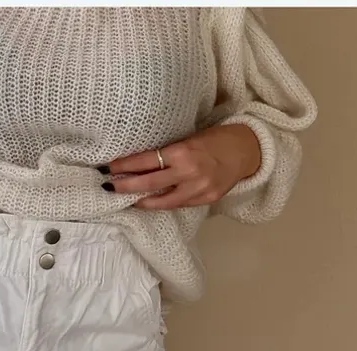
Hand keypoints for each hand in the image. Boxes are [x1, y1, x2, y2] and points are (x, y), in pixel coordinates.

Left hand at [101, 124, 261, 209]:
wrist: (247, 150)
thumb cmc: (216, 139)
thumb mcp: (190, 139)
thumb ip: (169, 152)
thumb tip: (141, 162)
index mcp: (183, 152)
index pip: (147, 160)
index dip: (126, 165)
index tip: (109, 167)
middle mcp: (189, 173)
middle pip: (149, 183)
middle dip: (126, 186)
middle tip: (108, 187)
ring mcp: (197, 190)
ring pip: (161, 201)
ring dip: (141, 201)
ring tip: (126, 199)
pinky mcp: (204, 200)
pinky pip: (177, 205)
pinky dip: (161, 204)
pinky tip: (149, 202)